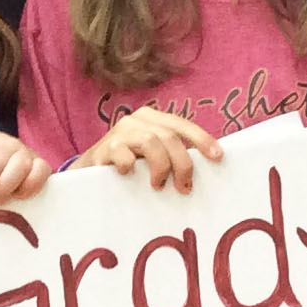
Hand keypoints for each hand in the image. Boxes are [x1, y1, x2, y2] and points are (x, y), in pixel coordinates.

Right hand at [76, 108, 222, 193]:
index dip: (202, 140)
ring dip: (161, 167)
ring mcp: (120, 132)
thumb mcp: (152, 156)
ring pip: (151, 142)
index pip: (182, 125)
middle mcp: (137, 120)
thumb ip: (173, 155)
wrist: (88, 172)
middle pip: (170, 137)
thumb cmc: (129, 165)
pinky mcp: (104, 148)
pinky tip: (130, 176)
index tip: (218, 157)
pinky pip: (124, 156)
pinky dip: (131, 167)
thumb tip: (207, 167)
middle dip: (183, 164)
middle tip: (184, 187)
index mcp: (153, 119)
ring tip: (158, 185)